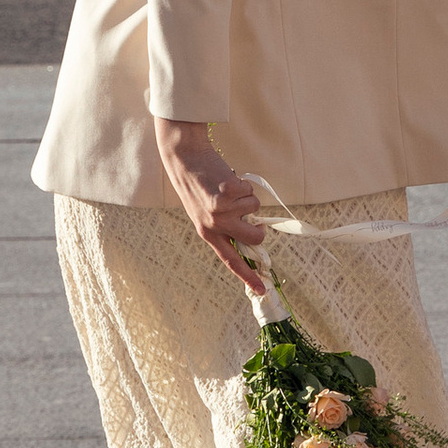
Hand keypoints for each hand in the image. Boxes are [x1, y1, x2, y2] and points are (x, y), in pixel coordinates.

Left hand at [154, 118, 267, 282]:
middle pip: (255, 236)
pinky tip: (226, 178)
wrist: (185, 159)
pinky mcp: (226, 194)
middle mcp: (214, 226)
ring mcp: (220, 211)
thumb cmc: (199, 184)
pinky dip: (244, 183)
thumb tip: (254, 232)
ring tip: (227, 188)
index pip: (231, 261)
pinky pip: (250, 191)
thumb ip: (225, 225)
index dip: (248, 276)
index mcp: (207, 234)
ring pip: (255, 208)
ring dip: (246, 196)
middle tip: (249, 213)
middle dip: (260, 225)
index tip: (262, 289)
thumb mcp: (205, 212)